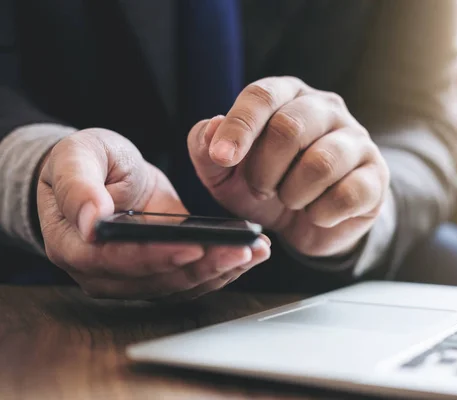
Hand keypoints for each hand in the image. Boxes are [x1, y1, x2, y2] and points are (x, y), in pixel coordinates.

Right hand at [37, 129, 269, 299]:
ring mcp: (133, 276)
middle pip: (157, 279)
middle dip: (204, 266)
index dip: (156, 256)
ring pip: (180, 284)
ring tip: (256, 250)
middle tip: (242, 250)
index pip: (116, 260)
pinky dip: (223, 267)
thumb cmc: (86, 163)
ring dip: (221, 270)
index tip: (193, 246)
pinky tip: (251, 252)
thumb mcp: (76, 158)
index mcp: (73, 246)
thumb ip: (78, 186)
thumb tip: (93, 221)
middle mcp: (103, 272)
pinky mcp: (161, 270)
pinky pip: (192, 276)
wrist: (103, 174)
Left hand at [188, 77, 388, 257]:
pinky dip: (322, 213)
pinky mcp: (376, 174)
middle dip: (264, 170)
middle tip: (261, 188)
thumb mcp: (225, 173)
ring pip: (321, 163)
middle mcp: (325, 108)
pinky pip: (348, 194)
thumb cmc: (266, 185)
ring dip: (293, 193)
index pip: (262, 95)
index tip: (222, 158)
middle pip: (290, 127)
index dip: (239, 127)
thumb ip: (206, 149)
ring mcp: (356, 139)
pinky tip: (316, 213)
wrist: (309, 221)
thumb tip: (211, 128)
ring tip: (290, 200)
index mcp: (286, 96)